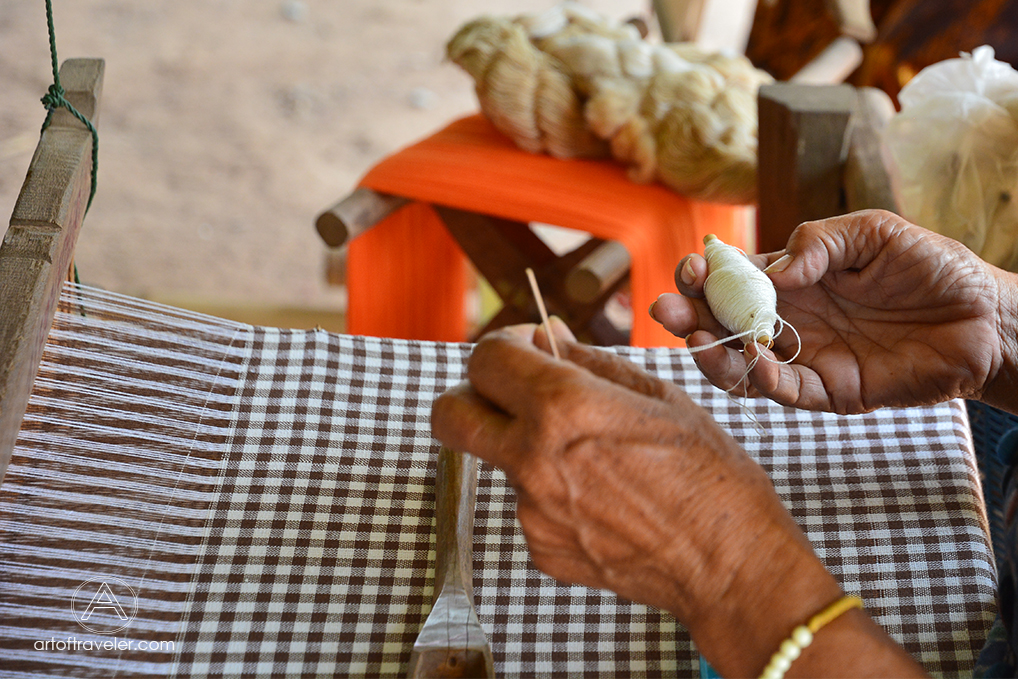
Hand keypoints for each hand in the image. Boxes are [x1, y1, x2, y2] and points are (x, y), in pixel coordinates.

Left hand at [431, 321, 842, 675]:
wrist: (729, 564)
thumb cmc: (708, 475)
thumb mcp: (657, 396)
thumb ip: (588, 362)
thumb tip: (547, 335)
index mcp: (562, 408)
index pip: (485, 358)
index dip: (503, 344)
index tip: (526, 348)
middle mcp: (532, 459)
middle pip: (449, 414)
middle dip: (469, 394)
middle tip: (510, 392)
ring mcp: (531, 510)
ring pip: (498, 458)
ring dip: (526, 444)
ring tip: (596, 458)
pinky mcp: (539, 548)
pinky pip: (528, 502)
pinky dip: (551, 490)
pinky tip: (603, 496)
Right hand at [651, 210, 1013, 413]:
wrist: (986, 316)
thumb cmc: (932, 266)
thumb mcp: (873, 232)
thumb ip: (819, 243)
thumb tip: (770, 272)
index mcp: (793, 278)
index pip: (732, 279)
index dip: (704, 276)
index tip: (688, 270)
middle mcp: (791, 319)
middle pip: (724, 323)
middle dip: (689, 318)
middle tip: (665, 312)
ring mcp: (808, 357)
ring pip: (743, 363)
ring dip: (714, 354)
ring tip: (697, 341)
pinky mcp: (833, 391)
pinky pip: (788, 392)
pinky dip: (765, 381)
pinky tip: (755, 364)